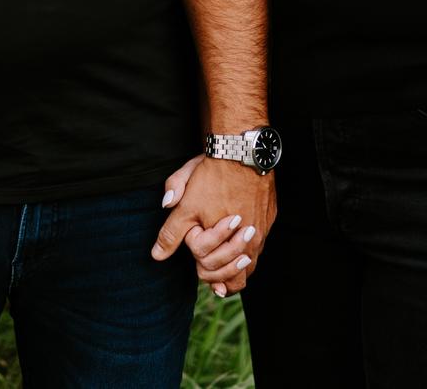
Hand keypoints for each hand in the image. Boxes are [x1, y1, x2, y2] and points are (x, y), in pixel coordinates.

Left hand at [152, 151, 275, 296]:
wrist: (240, 151)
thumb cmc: (212, 176)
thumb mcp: (185, 204)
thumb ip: (171, 232)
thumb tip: (157, 255)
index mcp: (222, 240)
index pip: (209, 267)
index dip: (198, 261)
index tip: (196, 250)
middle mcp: (246, 240)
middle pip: (234, 277)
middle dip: (219, 275)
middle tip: (209, 272)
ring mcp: (261, 231)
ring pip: (250, 265)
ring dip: (236, 268)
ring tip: (225, 270)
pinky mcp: (269, 219)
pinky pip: (260, 246)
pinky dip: (249, 251)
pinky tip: (239, 247)